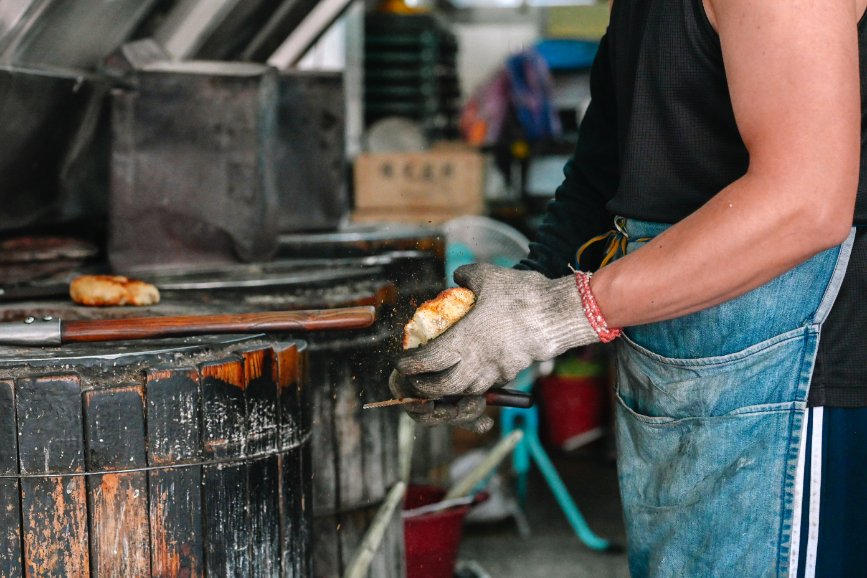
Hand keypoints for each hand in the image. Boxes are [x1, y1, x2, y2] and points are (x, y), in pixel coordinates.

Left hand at [394, 263, 598, 431]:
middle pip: (443, 388)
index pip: (427, 362)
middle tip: (416, 380)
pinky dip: (473, 386)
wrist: (556, 314)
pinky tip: (469, 375)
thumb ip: (466, 277)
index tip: (402, 363)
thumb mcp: (487, 276)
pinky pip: (486, 386)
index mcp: (464, 340)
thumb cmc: (519, 293)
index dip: (410, 366)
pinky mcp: (510, 373)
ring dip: (449, 391)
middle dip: (425, 388)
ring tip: (440, 381)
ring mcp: (495, 371)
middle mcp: (476, 362)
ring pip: (465, 392)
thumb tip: (457, 278)